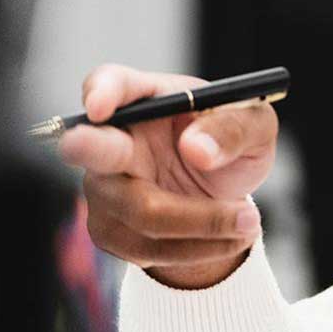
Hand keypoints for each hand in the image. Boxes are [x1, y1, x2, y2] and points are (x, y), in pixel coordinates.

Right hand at [55, 63, 278, 289]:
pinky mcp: (110, 229)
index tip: (101, 105)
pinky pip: (149, 248)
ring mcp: (105, 187)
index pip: (109, 83)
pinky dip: (199, 248)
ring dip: (203, 223)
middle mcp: (112, 139)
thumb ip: (234, 129)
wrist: (226, 195)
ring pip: (141, 213)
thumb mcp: (254, 127)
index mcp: (145, 98)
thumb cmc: (232, 144)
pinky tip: (228, 237)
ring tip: (247, 221)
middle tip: (79, 144)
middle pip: (89, 147)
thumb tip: (196, 150)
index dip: (100, 92)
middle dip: (86, 146)